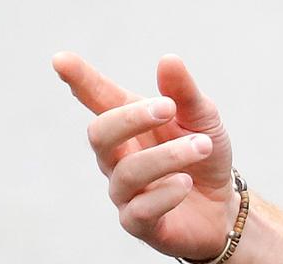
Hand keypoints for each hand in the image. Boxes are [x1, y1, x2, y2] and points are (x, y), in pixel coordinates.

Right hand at [53, 52, 238, 259]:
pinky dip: (165, 193)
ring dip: (168, 156)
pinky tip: (185, 183)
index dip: (80, 80)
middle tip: (169, 108)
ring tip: (202, 146)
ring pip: (127, 172)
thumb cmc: (205, 155)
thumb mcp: (204, 118)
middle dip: (132, 118)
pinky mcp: (137, 222)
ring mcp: (124, 191)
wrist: (222, 204)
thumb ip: (184, 93)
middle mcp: (118, 157)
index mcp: (132, 124)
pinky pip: (139, 210)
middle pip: (101, 134)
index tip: (60, 59)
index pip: (99, 100)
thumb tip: (168, 59)